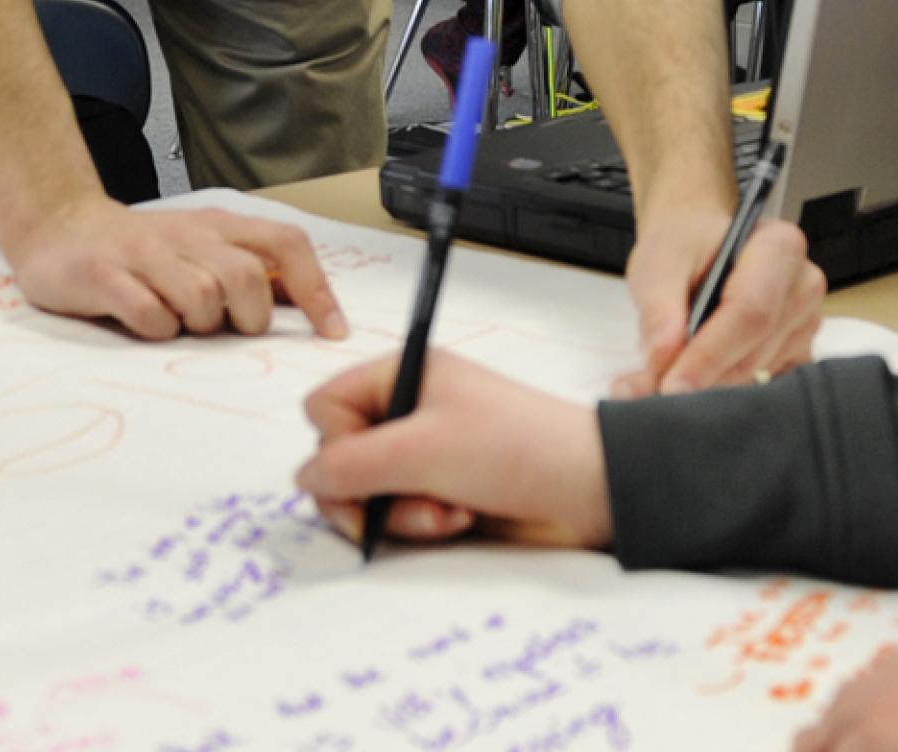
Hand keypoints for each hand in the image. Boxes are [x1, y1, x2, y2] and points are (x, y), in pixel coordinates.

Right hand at [4, 199, 349, 341]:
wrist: (58, 227)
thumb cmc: (142, 251)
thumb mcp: (202, 248)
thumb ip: (251, 271)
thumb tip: (308, 306)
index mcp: (217, 226)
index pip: (284, 243)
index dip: (315, 289)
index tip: (331, 332)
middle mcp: (185, 234)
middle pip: (245, 277)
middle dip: (247, 317)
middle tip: (226, 326)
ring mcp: (142, 254)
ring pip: (200, 298)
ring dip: (197, 324)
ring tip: (177, 320)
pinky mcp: (103, 276)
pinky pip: (149, 315)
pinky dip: (155, 329)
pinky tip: (144, 323)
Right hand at [295, 351, 609, 548]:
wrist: (593, 490)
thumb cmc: (518, 449)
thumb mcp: (423, 450)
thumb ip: (350, 465)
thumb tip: (304, 480)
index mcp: (404, 375)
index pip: (326, 406)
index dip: (334, 444)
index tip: (364, 467)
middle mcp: (410, 410)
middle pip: (341, 456)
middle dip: (368, 492)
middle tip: (395, 511)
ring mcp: (426, 453)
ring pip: (369, 493)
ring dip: (402, 513)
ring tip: (448, 515)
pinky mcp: (443, 491)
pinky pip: (400, 513)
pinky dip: (422, 523)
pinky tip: (461, 521)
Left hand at [619, 197, 823, 395]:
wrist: (698, 244)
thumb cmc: (684, 246)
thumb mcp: (659, 263)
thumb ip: (658, 310)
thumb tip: (662, 359)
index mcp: (779, 248)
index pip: (750, 312)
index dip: (710, 355)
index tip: (670, 385)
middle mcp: (804, 286)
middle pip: (756, 349)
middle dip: (703, 377)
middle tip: (651, 390)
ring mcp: (806, 322)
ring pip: (758, 372)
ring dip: (710, 385)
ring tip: (664, 378)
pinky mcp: (800, 351)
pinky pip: (766, 384)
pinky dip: (727, 390)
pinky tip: (698, 380)